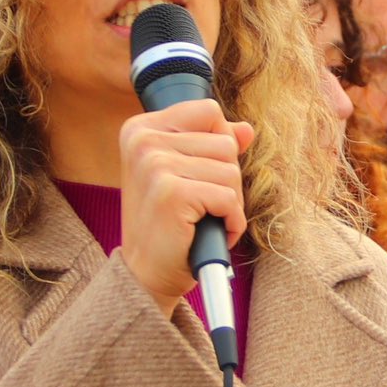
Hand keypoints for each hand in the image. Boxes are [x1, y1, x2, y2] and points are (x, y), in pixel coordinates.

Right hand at [119, 98, 255, 310]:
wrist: (146, 274)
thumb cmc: (168, 224)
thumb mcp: (186, 175)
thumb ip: (212, 145)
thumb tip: (246, 129)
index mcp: (140, 129)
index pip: (209, 111)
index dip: (219, 144)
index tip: (198, 173)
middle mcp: (143, 140)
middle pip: (225, 142)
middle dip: (226, 180)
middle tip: (199, 206)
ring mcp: (154, 164)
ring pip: (231, 170)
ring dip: (229, 202)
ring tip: (202, 219)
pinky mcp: (171, 192)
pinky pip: (229, 198)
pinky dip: (231, 221)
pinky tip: (210, 232)